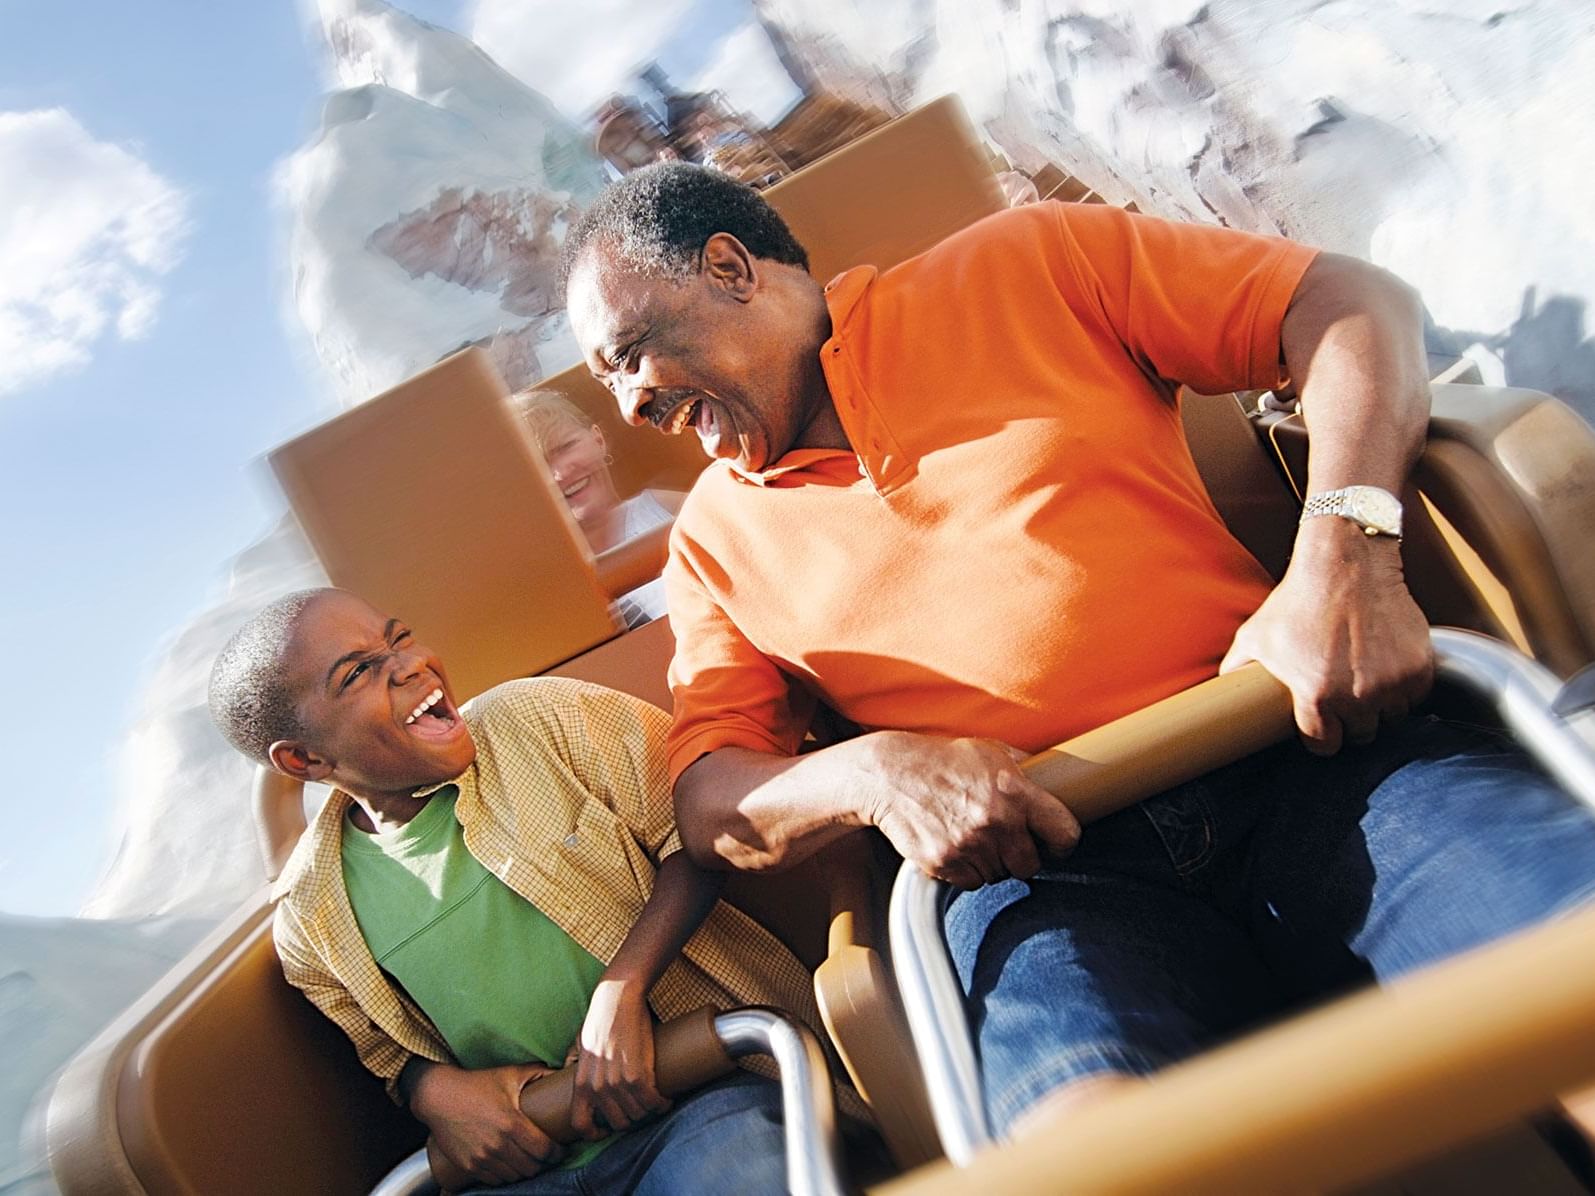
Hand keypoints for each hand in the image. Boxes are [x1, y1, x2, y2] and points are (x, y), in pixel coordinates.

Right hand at [410, 1060, 562, 1186]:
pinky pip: (495, 1180)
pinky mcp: (469, 1166)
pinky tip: (510, 1166)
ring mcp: (482, 1158)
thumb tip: (561, 1073)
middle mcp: (497, 1144)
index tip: (560, 1149)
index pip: (544, 1150)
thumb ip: (538, 1073)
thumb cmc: (477, 1084)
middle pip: (531, 1168)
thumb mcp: (510, 1074)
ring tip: (529, 1161)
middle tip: (547, 1156)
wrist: (439, 1097)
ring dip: (525, 1171)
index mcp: (512, 1123)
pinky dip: (506, 1176)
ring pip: (514, 1177)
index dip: (557, 1153)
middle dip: (543, 1164)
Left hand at [569, 979, 669, 1139]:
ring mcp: (617, 1084)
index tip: (607, 1130)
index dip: (594, 1134)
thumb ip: (579, 1065)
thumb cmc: (600, 1018)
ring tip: (654, 1102)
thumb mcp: (581, 1047)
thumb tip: (578, 1072)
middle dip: (631, 1119)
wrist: (617, 999)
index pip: (581, 1125)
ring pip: (638, 1114)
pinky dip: (662, 1104)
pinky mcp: (638, 1076)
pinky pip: (653, 1102)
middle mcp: (597, 1088)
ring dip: (648, 1111)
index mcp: (580, 1084)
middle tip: (639, 1108)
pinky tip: (665, 1099)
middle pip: (618, 1123)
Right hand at [865, 732, 1079, 888]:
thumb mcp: (989, 751)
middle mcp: (996, 821)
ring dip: (991, 862)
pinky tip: (955, 845)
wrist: (890, 776)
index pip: (1065, 834)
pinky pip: (971, 882)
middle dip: (1021, 856)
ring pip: (999, 875)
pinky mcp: (945, 863)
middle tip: (1005, 840)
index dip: (1062, 843)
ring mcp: (970, 845)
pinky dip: (966, 870)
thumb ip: (1023, 770)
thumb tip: (1055, 783)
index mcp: (1015, 792)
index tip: (1054, 844)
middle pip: (1031, 865)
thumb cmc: (942, 761)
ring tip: (972, 836)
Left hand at [1222, 519, 1432, 754]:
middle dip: (1350, 723)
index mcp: (1317, 695)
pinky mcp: (1419, 667)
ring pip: (1390, 718)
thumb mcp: (1255, 635)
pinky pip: (1414, 696)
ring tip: (1362, 681)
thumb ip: (1236, 669)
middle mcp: (1358, 695)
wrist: (1346, 563)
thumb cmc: (1297, 599)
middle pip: (1360, 735)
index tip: (1320, 727)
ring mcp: (1392, 682)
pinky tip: (1383, 667)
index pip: (1324, 744)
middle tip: (1342, 700)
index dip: (1320, 737)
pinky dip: (1403, 688)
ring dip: (1379, 707)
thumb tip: (1221, 691)